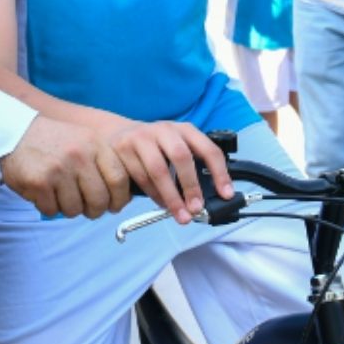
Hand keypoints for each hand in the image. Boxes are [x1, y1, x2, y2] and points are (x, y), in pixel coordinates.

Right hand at [0, 115, 131, 218]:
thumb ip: (104, 163)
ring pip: (75, 210)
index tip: (113, 205)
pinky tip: (43, 191)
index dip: (119, 199)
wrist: (14, 131)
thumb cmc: (53, 141)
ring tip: (60, 193)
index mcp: (95, 144)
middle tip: (86, 207)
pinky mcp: (39, 182)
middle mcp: (79, 156)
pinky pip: (52, 210)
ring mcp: (58, 169)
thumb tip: (122, 196)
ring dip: (68, 208)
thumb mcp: (84, 140)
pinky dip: (48, 206)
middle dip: (94, 210)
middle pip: (99, 200)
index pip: (119, 179)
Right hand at [98, 118, 233, 224]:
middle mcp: (163, 129)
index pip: (208, 149)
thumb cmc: (155, 146)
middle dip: (190, 186)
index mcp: (184, 129)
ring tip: (179, 214)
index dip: (219, 173)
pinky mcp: (122, 148)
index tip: (225, 194)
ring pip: (157, 170)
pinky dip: (151, 194)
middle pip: (181, 157)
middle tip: (196, 208)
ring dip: (170, 197)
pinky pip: (138, 177)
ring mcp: (141, 137)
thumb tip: (207, 198)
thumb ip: (192, 165)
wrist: (118, 133)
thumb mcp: (177, 146)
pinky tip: (160, 203)